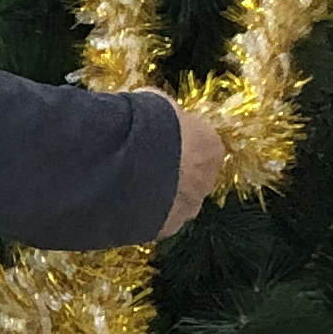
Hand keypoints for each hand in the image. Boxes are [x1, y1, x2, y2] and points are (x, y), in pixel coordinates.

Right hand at [135, 92, 232, 237]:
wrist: (128, 162)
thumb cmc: (148, 124)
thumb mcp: (158, 103)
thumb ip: (163, 115)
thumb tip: (156, 113)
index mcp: (211, 147)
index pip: (202, 145)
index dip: (180, 142)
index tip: (160, 139)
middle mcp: (206, 181)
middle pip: (192, 176)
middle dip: (173, 172)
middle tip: (143, 162)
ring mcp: (187, 209)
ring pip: (175, 201)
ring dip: (158, 194)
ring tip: (127, 184)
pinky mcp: (165, 229)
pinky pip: (154, 220)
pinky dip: (141, 213)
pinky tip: (121, 203)